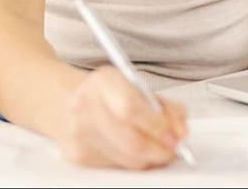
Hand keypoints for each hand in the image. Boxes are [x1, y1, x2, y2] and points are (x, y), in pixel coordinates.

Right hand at [56, 66, 189, 168]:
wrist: (66, 101)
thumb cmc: (108, 93)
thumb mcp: (137, 85)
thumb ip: (164, 105)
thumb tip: (181, 132)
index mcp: (103, 81)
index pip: (131, 108)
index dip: (157, 126)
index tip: (176, 135)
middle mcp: (86, 105)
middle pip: (130, 141)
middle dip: (159, 150)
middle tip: (174, 150)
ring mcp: (79, 132)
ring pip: (126, 159)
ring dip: (150, 158)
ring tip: (157, 148)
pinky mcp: (77, 155)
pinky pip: (116, 166)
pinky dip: (133, 161)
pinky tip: (134, 149)